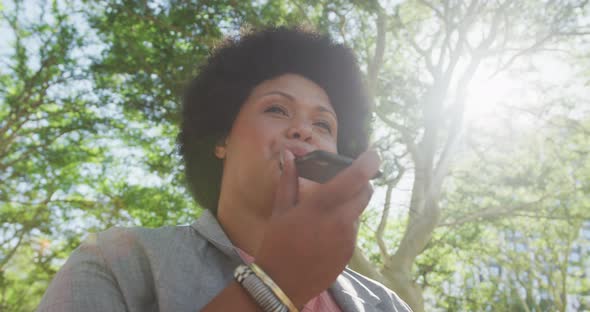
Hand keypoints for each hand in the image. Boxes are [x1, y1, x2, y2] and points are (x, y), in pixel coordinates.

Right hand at [254, 149, 379, 307]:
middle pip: (365, 193)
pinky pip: (352, 231)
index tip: (374, 154)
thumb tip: (290, 154)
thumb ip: (289, 180)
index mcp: (320, 206)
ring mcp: (348, 238)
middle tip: (349, 180)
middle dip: (362, 183)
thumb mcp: (280, 210)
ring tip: (326, 214)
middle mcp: (340, 221)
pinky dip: (344, 225)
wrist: (282, 283)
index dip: (368, 164)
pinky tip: (325, 234)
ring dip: (349, 206)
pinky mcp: (350, 253)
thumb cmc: (277, 243)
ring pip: (357, 212)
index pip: (354, 179)